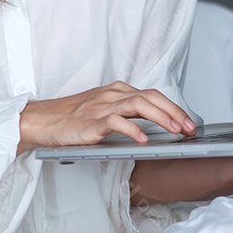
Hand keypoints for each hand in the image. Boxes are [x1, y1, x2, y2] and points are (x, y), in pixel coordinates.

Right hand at [17, 81, 195, 154]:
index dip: (173, 108)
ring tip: (175, 131)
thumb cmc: (73, 119)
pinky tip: (143, 140)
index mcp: (118, 91)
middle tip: (189, 128)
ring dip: (161, 117)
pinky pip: (116, 122)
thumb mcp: (104, 111)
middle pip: (151, 97)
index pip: (152, 95)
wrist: (42, 121)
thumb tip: (154, 126)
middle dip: (174, 112)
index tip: (188, 122)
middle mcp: (113, 95)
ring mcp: (102, 106)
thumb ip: (127, 114)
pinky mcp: (92, 122)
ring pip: (138, 105)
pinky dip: (132, 130)